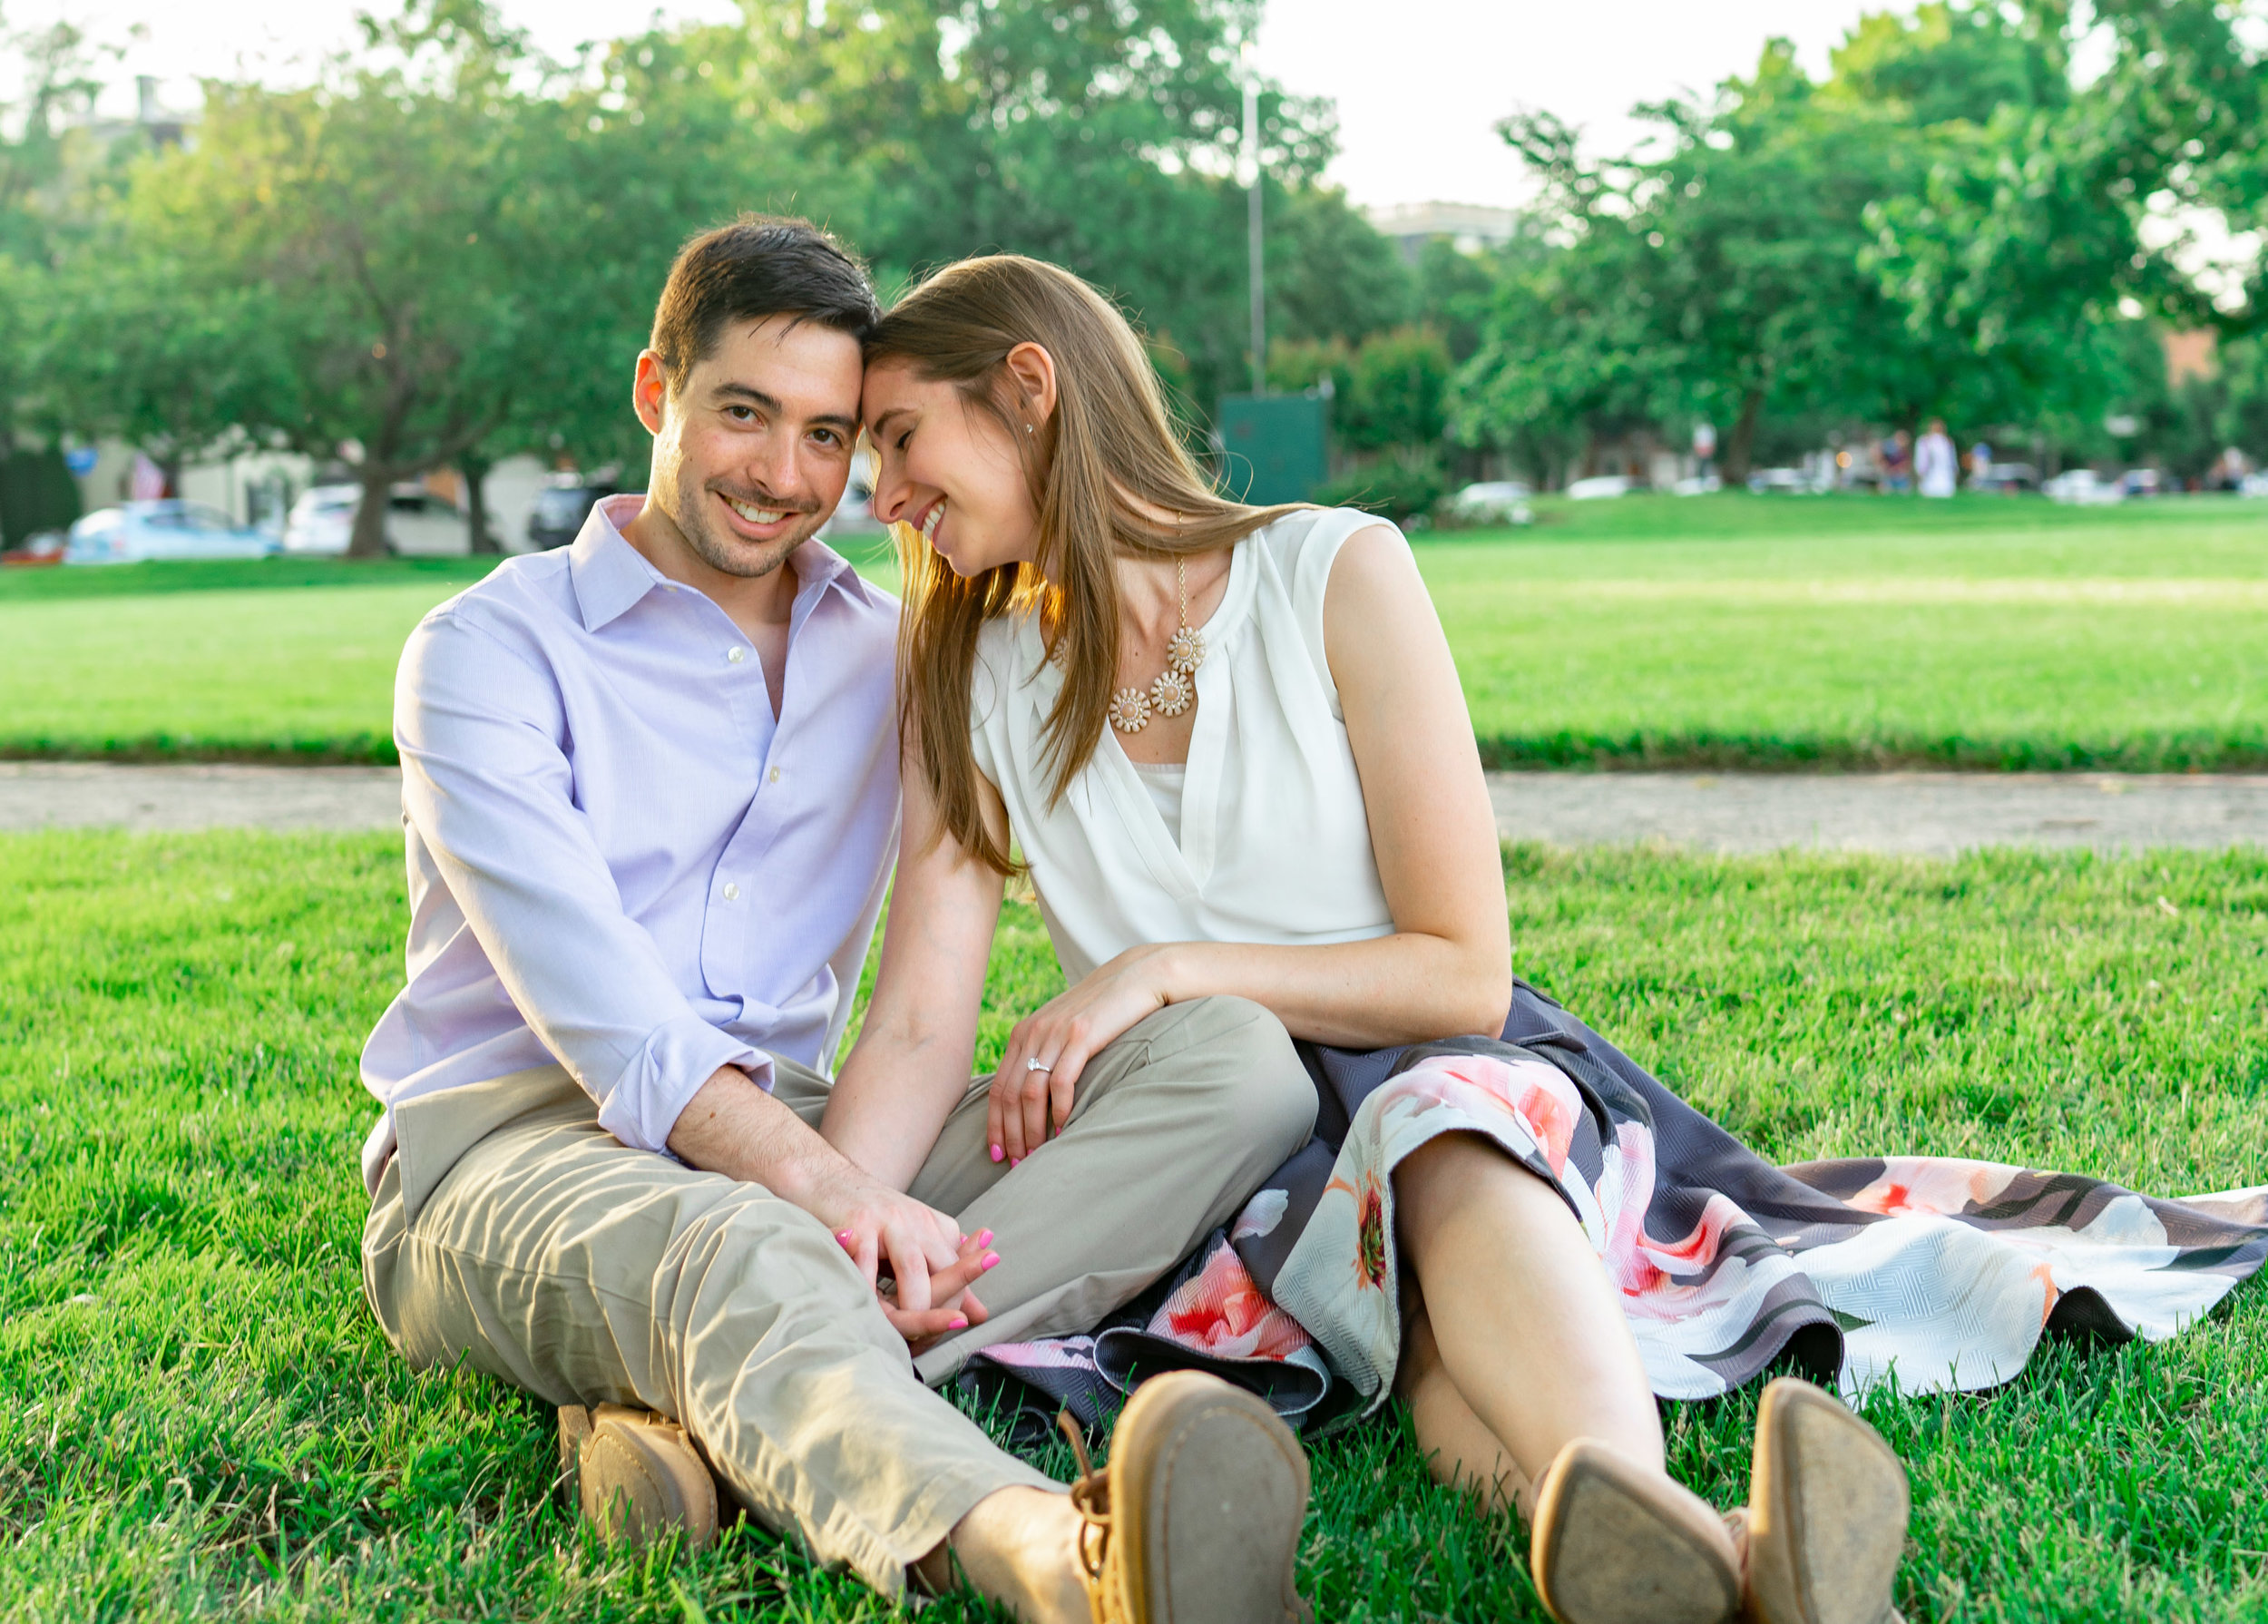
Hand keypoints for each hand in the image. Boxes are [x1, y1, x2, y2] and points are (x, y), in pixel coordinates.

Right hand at [803, 1163, 999, 1342]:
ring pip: (911, 1266)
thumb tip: (981, 1315)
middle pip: (942, 1267)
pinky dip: (869, 1289)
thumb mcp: (913, 1244)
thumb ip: (946, 1279)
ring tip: (909, 1332)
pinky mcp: (856, 1224)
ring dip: (913, 1301)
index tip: (956, 1325)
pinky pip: (866, 1262)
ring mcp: (886, 1221)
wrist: (827, 1176)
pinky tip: (868, 1312)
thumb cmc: (870, 1220)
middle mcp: (916, 1220)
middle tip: (935, 1335)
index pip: (955, 1268)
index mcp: (934, 1226)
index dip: (957, 1300)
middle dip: (942, 1305)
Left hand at [990, 945, 1175, 1164]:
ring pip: (1030, 1092)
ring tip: (1038, 1154)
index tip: (996, 1153)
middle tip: (1017, 1163)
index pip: (997, 1088)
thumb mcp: (1063, 1029)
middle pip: (1008, 1094)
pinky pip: (1061, 1081)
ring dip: (1032, 1129)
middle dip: (1010, 1134)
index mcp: (1023, 1034)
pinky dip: (1059, 1110)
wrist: (1134, 979)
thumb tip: (1032, 1097)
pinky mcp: (1081, 1036)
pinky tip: (1063, 1128)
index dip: (994, 1125)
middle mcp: (1032, 1033)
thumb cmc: (1101, 1011)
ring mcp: (1055, 1034)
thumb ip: (1044, 1054)